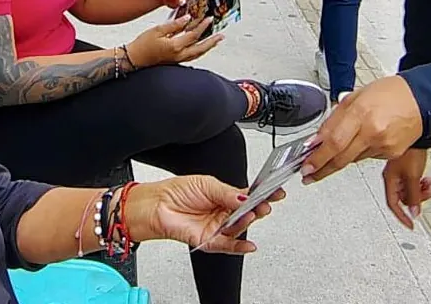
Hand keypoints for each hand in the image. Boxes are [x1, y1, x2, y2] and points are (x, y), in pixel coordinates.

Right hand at [126, 15, 222, 67]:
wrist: (134, 59)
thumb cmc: (142, 45)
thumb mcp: (157, 30)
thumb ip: (174, 24)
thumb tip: (187, 18)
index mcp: (174, 46)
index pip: (194, 35)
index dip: (203, 26)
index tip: (209, 19)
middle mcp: (178, 55)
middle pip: (201, 48)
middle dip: (212, 41)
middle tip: (221, 36)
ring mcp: (177, 60)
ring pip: (197, 54)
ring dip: (207, 47)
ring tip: (215, 41)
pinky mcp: (175, 62)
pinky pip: (191, 56)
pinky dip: (199, 50)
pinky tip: (200, 47)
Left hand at [127, 176, 284, 254]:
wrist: (155, 206)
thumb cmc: (175, 191)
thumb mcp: (205, 184)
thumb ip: (227, 192)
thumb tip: (245, 196)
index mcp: (225, 195)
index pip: (249, 196)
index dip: (263, 194)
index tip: (276, 192)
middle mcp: (223, 212)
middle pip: (247, 213)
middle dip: (258, 209)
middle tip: (264, 204)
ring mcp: (217, 226)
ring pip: (238, 228)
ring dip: (247, 222)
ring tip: (250, 214)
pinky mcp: (209, 240)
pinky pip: (227, 246)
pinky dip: (239, 246)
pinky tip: (249, 245)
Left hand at [300, 75, 422, 184]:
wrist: (421, 100)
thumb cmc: (390, 94)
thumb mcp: (356, 97)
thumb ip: (334, 118)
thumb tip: (317, 139)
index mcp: (361, 113)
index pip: (333, 142)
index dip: (317, 157)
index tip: (306, 165)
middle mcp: (372, 131)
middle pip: (341, 158)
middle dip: (322, 169)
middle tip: (309, 174)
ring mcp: (383, 145)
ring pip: (352, 159)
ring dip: (340, 158)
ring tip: (340, 146)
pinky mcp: (391, 154)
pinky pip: (366, 158)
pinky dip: (359, 152)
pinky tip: (364, 140)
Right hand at [382, 149, 430, 229]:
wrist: (416, 136)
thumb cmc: (410, 152)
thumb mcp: (413, 177)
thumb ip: (414, 196)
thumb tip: (414, 212)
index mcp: (389, 181)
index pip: (393, 205)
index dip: (402, 217)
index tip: (410, 225)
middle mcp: (392, 178)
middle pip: (403, 198)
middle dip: (417, 198)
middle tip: (427, 195)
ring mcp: (398, 173)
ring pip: (409, 191)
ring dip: (420, 191)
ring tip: (428, 186)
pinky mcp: (404, 168)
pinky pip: (411, 183)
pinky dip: (420, 184)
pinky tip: (426, 180)